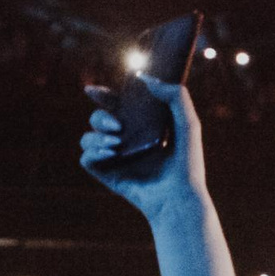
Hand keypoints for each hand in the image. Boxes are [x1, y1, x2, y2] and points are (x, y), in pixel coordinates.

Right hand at [80, 80, 207, 220]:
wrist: (180, 197)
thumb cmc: (187, 163)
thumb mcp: (188, 123)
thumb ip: (176, 96)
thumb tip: (146, 78)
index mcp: (142, 126)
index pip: (116, 105)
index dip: (103, 95)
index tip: (94, 90)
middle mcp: (126, 141)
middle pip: (98, 119)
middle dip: (101, 117)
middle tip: (119, 126)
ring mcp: (115, 158)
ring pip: (88, 138)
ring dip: (96, 136)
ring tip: (116, 143)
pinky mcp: (108, 175)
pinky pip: (86, 158)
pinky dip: (92, 152)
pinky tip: (110, 153)